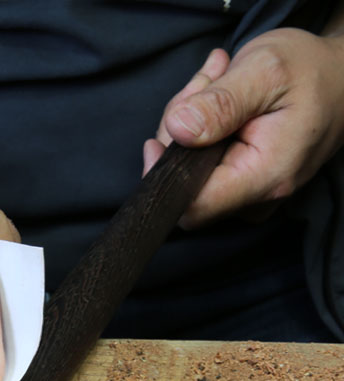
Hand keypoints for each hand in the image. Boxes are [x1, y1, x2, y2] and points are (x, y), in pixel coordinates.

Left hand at [143, 26, 343, 227]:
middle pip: (185, 188)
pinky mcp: (241, 186)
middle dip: (180, 134)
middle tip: (204, 85)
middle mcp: (256, 200)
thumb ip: (220, 104)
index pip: (192, 207)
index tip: (157, 140)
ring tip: (217, 82)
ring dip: (189, 124)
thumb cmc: (311, 71)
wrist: (341, 78)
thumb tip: (177, 130)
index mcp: (263, 178)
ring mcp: (249, 197)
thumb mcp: (266, 71)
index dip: (165, 176)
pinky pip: (200, 168)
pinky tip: (218, 100)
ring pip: (189, 175)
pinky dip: (199, 131)